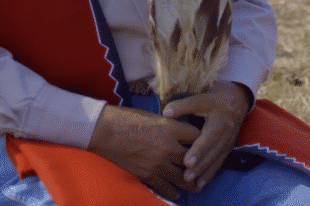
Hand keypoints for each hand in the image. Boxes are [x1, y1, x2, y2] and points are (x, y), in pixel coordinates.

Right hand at [87, 103, 201, 199]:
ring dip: (191, 183)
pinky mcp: (148, 176)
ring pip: (185, 179)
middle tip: (205, 169)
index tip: (204, 144)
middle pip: (195, 160)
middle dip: (201, 165)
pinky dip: (173, 192)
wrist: (104, 131)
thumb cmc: (126, 119)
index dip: (202, 140)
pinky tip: (176, 192)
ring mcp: (159, 164)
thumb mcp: (153, 116)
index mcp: (171, 128)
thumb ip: (169, 127)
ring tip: (196, 185)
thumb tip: (180, 134)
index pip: (198, 136)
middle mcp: (169, 147)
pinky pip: (167, 189)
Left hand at [162, 81, 249, 190]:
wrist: (238, 100)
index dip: (197, 147)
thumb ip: (183, 105)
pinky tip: (200, 184)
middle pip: (211, 146)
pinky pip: (219, 162)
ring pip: (216, 156)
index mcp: (217, 112)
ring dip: (204, 170)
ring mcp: (228, 138)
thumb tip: (165, 114)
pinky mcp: (229, 147)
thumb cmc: (214, 97)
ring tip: (190, 181)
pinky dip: (210, 173)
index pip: (206, 131)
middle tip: (186, 174)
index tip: (187, 160)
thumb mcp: (201, 96)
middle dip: (199, 162)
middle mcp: (225, 127)